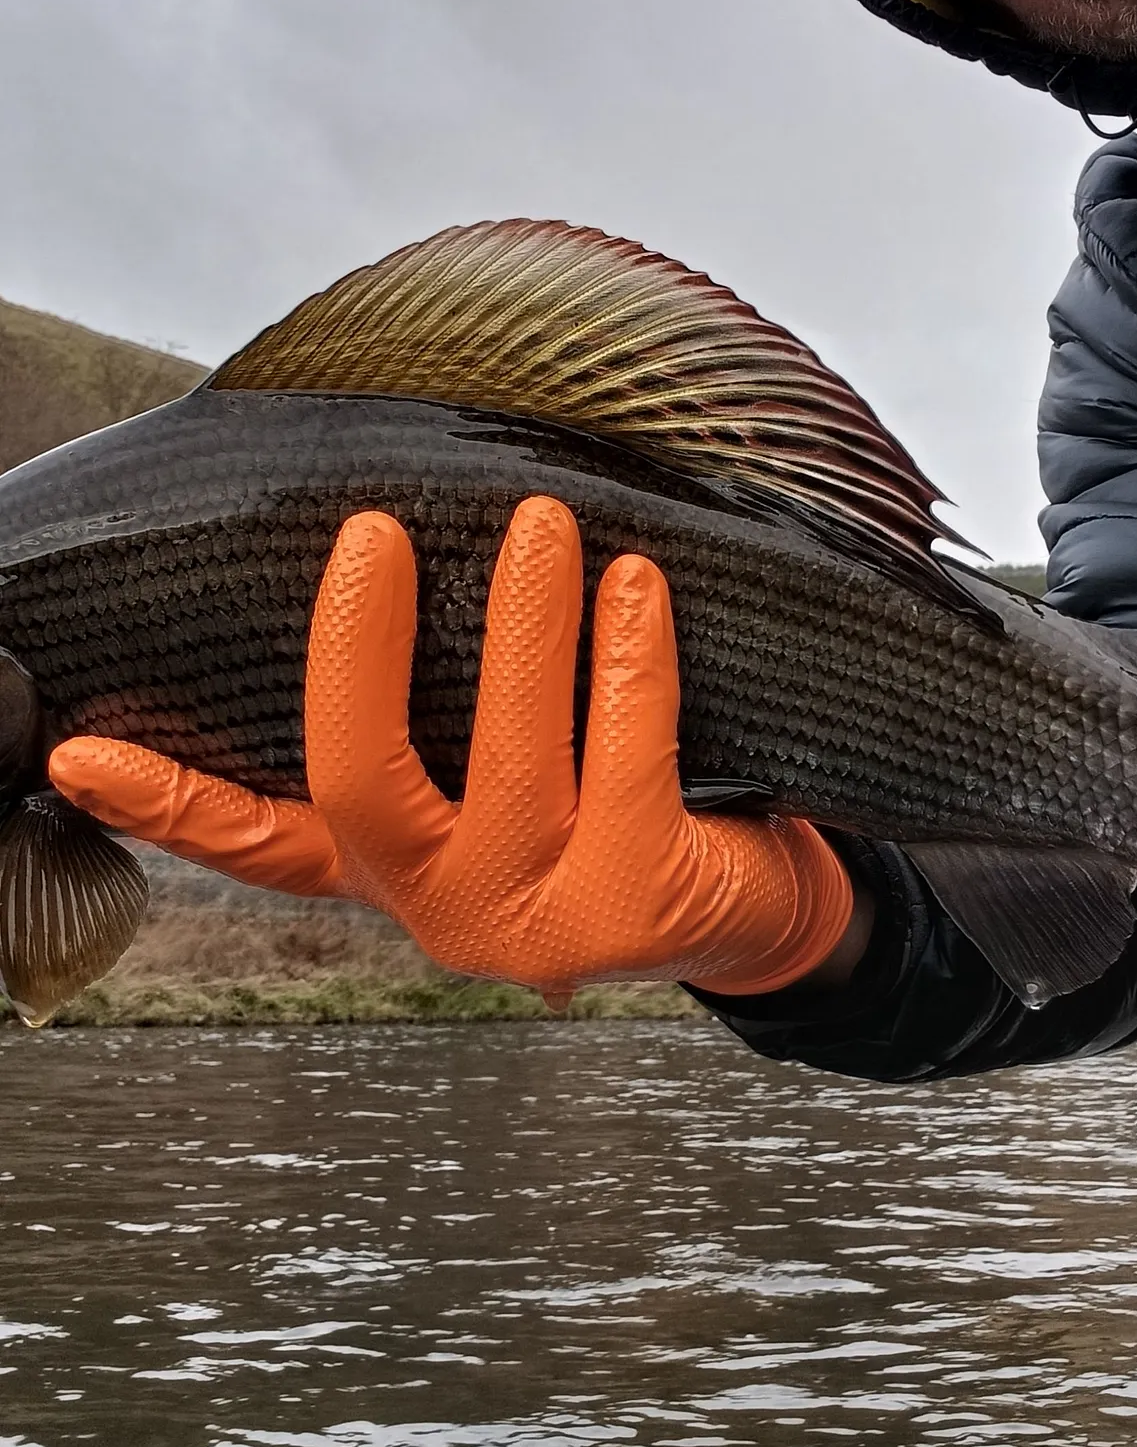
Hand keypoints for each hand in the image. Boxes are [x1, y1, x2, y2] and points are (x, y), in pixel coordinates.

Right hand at [48, 497, 854, 999]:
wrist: (747, 904)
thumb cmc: (622, 813)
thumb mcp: (512, 782)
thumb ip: (443, 732)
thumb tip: (398, 573)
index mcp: (403, 871)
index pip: (267, 843)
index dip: (169, 802)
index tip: (80, 749)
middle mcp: (450, 907)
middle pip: (365, 785)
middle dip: (360, 653)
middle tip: (378, 533)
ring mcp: (539, 920)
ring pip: (509, 760)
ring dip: (525, 627)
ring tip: (543, 525)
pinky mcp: (636, 907)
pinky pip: (629, 758)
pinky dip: (630, 659)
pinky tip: (638, 588)